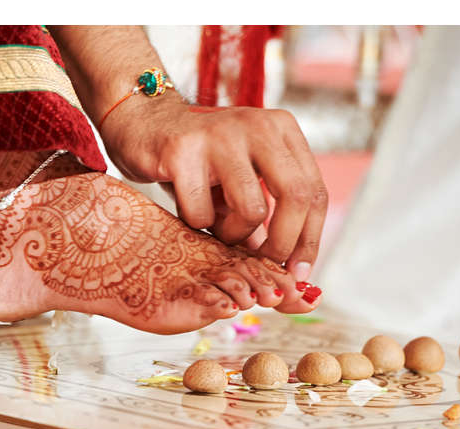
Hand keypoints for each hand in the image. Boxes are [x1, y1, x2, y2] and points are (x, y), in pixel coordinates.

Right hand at [100, 97, 327, 281]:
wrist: (144, 126)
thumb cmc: (200, 161)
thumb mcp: (244, 179)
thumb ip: (269, 215)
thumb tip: (293, 270)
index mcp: (281, 129)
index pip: (315, 190)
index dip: (310, 238)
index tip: (298, 272)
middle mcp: (257, 125)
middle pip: (297, 195)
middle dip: (283, 243)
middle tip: (265, 264)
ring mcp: (220, 135)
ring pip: (252, 208)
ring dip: (235, 235)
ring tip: (219, 230)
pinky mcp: (182, 151)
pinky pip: (202, 212)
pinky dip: (198, 225)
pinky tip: (189, 212)